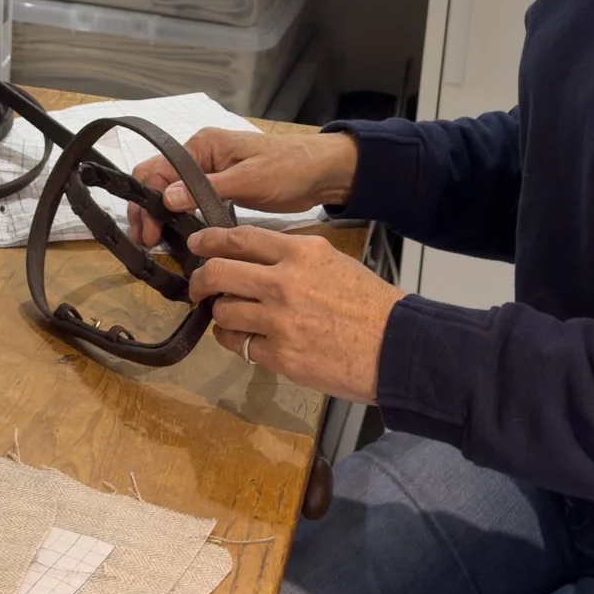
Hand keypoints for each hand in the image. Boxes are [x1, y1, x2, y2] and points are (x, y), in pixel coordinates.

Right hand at [126, 127, 357, 249]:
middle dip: (149, 211)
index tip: (148, 234)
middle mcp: (200, 157)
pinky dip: (180, 219)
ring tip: (156, 246)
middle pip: (159, 182)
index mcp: (202, 146)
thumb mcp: (249, 179)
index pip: (158, 170)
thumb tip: (166, 199)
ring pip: (172, 194)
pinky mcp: (221, 190)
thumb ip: (206, 188)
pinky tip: (178, 239)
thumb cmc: (288, 168)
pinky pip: (190, 203)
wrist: (321, 172)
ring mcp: (209, 174)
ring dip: (161, 217)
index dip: (148, 202)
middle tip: (147, 245)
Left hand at [188, 226, 401, 403]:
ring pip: (223, 312)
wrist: (396, 347)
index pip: (239, 237)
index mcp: (301, 252)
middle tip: (197, 287)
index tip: (198, 245)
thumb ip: (293, 257)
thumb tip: (255, 259)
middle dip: (199, 280)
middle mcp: (284, 282)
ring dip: (221, 315)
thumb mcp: (332, 262)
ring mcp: (279, 321)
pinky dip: (236, 342)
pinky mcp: (280, 356)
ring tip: (231, 318)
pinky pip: (239, 345)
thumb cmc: (369, 304)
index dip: (210, 240)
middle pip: (218, 272)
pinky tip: (246, 340)